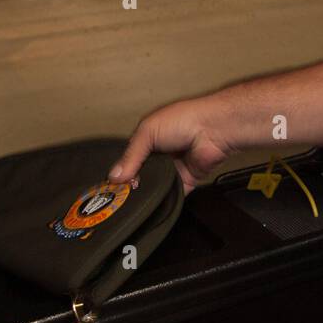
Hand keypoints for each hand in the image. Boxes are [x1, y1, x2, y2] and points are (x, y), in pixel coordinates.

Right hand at [109, 95, 232, 194]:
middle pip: (140, 175)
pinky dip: (165, 197)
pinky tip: (154, 202)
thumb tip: (114, 176)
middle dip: (132, 184)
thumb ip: (130, 155)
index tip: (110, 185)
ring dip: (148, 191)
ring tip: (136, 199)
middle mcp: (160, 154)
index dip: (120, 171)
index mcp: (148, 139)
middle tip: (121, 195)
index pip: (129, 159)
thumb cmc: (183, 120)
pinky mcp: (186, 180)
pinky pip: (172, 193)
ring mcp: (173, 168)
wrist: (212, 130)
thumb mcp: (147, 132)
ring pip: (155, 186)